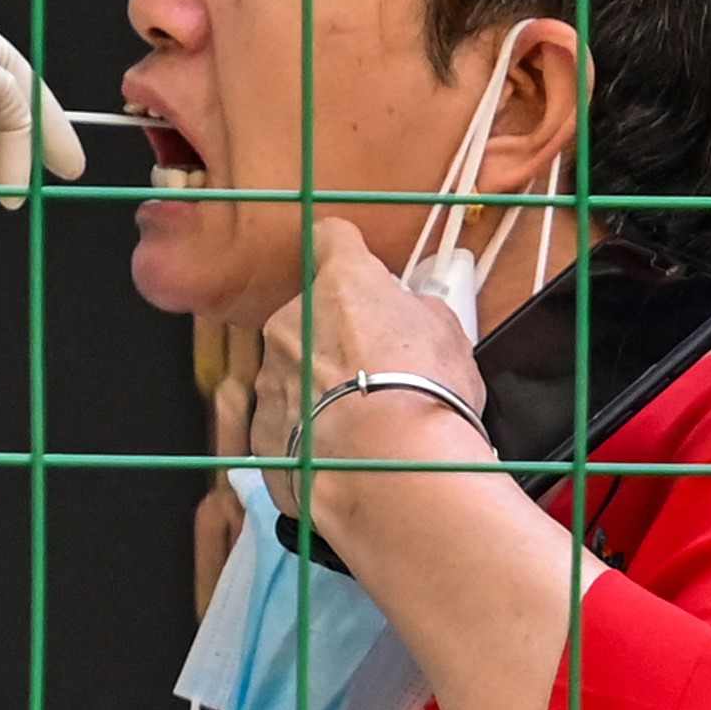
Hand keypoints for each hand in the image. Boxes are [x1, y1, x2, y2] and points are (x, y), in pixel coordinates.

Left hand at [250, 219, 491, 537]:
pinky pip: (285, 422)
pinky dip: (307, 434)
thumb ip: (417, 311)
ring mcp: (270, 376)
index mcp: (342, 283)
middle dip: (334, 337)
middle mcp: (293, 321)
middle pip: (310, 315)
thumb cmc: (425, 394)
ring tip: (360, 426)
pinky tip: (342, 455)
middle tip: (375, 374)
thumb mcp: (448, 335)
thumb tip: (407, 311)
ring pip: (292, 371)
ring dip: (318, 389)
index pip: (333, 239)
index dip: (347, 254)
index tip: (359, 271)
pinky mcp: (261, 429)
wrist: (388, 470)